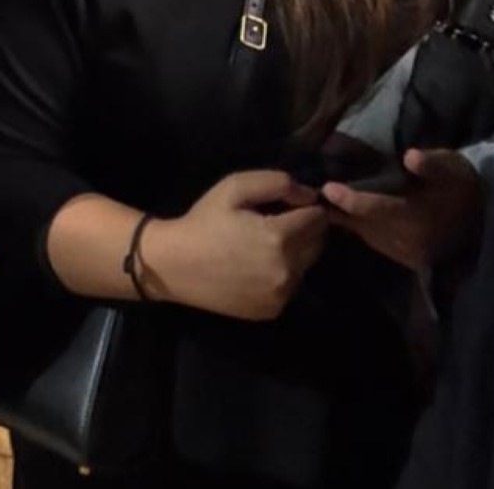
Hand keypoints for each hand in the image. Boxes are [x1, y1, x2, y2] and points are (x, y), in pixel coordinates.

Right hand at [147, 169, 326, 320]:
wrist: (175, 265)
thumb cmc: (204, 221)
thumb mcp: (235, 187)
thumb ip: (277, 183)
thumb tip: (310, 195)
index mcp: (279, 237)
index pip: (318, 218)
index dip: (306, 207)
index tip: (286, 205)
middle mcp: (286, 270)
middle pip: (318, 243)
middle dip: (305, 229)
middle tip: (277, 223)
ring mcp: (280, 294)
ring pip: (307, 265)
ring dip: (297, 252)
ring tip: (266, 244)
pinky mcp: (272, 310)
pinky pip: (292, 285)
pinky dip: (284, 274)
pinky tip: (258, 266)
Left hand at [322, 149, 483, 271]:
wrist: (483, 220)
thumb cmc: (461, 186)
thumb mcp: (451, 168)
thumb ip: (430, 165)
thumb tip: (411, 156)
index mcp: (417, 218)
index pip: (377, 209)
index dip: (350, 199)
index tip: (327, 188)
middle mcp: (407, 240)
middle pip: (364, 224)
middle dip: (340, 210)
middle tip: (316, 194)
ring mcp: (405, 253)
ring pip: (366, 235)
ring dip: (347, 220)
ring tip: (326, 202)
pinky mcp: (404, 258)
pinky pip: (374, 241)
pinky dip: (360, 227)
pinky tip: (348, 214)